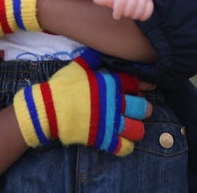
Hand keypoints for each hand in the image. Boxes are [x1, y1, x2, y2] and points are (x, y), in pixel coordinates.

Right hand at [13, 49, 150, 155]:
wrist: (48, 109)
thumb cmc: (63, 86)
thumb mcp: (78, 66)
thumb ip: (94, 58)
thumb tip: (102, 48)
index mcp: (109, 84)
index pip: (135, 83)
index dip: (144, 84)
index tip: (149, 86)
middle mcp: (113, 103)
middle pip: (142, 108)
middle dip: (145, 108)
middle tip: (143, 109)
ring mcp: (109, 123)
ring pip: (137, 129)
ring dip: (137, 128)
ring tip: (133, 126)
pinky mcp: (102, 139)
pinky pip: (124, 147)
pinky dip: (126, 146)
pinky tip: (123, 141)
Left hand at [93, 0, 153, 19]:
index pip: (121, 1)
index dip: (118, 11)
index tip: (116, 16)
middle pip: (130, 9)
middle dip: (126, 14)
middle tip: (124, 14)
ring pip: (139, 11)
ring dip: (134, 15)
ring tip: (131, 15)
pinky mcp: (149, 2)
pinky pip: (148, 12)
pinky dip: (144, 16)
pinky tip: (139, 16)